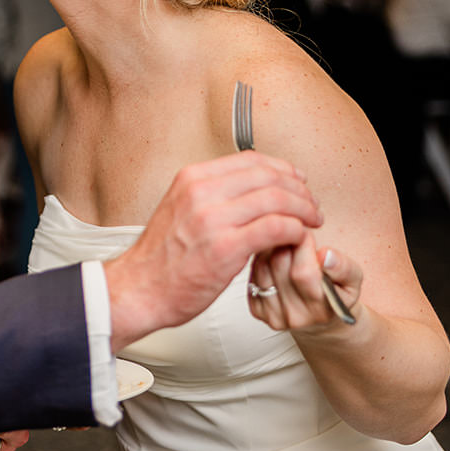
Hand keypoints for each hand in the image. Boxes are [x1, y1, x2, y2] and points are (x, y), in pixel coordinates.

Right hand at [104, 150, 321, 349]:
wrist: (138, 290)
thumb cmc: (160, 259)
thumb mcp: (180, 209)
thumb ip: (212, 196)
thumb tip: (250, 191)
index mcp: (192, 179)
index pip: (250, 160)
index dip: (282, 168)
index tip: (296, 180)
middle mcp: (202, 192)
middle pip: (268, 176)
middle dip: (299, 189)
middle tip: (311, 203)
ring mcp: (213, 219)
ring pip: (277, 199)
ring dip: (303, 209)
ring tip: (311, 220)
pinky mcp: (226, 248)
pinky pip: (275, 228)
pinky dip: (295, 230)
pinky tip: (297, 237)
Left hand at [247, 234, 362, 332]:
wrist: (320, 317)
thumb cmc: (337, 293)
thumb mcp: (353, 279)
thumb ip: (343, 267)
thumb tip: (325, 255)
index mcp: (321, 310)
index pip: (303, 273)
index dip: (302, 246)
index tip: (306, 232)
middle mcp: (295, 317)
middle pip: (279, 266)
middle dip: (286, 241)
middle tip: (294, 232)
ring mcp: (273, 315)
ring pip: (262, 267)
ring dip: (272, 248)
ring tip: (285, 243)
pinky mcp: (257, 310)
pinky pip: (252, 274)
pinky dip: (261, 259)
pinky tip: (274, 256)